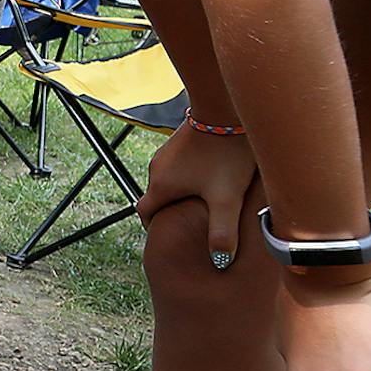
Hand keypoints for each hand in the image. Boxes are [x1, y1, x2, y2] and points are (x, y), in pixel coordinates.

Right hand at [138, 118, 255, 267]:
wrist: (225, 107)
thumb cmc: (224, 155)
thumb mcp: (226, 199)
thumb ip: (222, 233)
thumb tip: (219, 263)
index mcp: (161, 186)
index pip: (144, 213)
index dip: (154, 226)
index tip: (172, 233)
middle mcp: (157, 169)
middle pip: (157, 196)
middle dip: (171, 209)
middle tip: (194, 219)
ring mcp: (167, 152)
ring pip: (169, 179)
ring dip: (182, 190)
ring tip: (208, 197)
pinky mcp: (180, 139)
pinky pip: (179, 164)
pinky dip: (190, 174)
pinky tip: (214, 173)